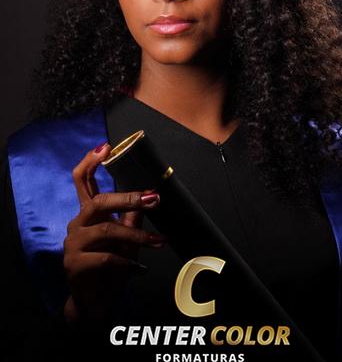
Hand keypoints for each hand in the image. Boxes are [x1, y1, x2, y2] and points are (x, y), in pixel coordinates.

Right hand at [63, 142, 166, 324]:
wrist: (94, 305)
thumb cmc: (111, 268)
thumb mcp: (126, 240)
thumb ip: (132, 219)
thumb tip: (150, 196)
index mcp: (87, 214)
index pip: (83, 181)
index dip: (91, 162)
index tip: (106, 146)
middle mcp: (77, 224)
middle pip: (99, 201)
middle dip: (128, 198)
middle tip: (155, 199)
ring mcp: (73, 244)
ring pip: (108, 230)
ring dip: (137, 237)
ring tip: (158, 243)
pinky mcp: (74, 264)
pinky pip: (106, 258)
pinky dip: (127, 263)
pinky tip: (139, 270)